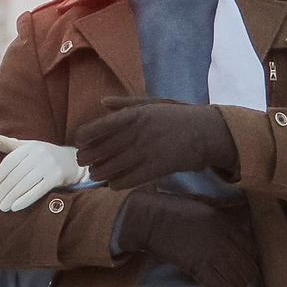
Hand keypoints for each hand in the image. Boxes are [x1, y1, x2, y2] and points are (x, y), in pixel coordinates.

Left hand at [0, 132, 87, 211]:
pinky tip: (15, 207)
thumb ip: (6, 143)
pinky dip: (25, 199)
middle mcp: (39, 154)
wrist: (73, 161)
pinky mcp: (57, 177)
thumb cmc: (44, 156)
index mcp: (29, 147)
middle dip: (3, 189)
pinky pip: (38, 190)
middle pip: (16, 174)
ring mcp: (49, 165)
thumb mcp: (26, 147)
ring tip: (2, 207)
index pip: (10, 162)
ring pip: (25, 183)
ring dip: (12, 197)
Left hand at [76, 95, 236, 188]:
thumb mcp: (153, 103)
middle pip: (104, 148)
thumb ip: (127, 103)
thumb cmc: (178, 116)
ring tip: (94, 174)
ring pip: (114, 166)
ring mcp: (147, 151)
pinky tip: (111, 184)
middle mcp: (138, 133)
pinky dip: (117, 183)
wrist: (206, 132)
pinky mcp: (157, 168)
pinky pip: (130, 179)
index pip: (101, 126)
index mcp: (136, 115)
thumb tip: (103, 102)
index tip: (79, 140)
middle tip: (82, 161)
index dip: (85, 135)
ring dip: (100, 172)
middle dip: (89, 156)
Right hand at [115, 190, 258, 286]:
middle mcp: (224, 238)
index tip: (238, 265)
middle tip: (232, 279)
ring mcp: (212, 253)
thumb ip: (222, 207)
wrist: (148, 219)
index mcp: (226, 222)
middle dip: (243, 277)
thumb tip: (239, 203)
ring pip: (239, 281)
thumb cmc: (171, 209)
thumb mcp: (203, 202)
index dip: (248, 260)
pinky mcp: (198, 267)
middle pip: (249, 268)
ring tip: (225, 286)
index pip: (252, 249)